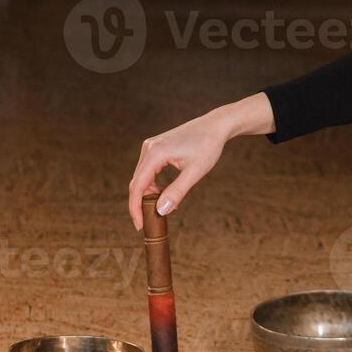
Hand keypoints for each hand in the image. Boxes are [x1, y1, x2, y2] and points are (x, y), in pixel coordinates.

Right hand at [127, 112, 229, 229]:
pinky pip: (148, 170)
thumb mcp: (195, 172)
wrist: (216, 125)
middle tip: (152, 221)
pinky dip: (154, 184)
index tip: (139, 225)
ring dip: (150, 194)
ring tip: (167, 206)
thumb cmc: (208, 146)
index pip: (137, 186)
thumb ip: (177, 191)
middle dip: (142, 204)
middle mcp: (149, 148)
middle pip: (137, 182)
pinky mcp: (156, 147)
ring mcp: (151, 146)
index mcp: (155, 153)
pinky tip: (166, 192)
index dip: (135, 208)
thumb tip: (161, 211)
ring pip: (142, 177)